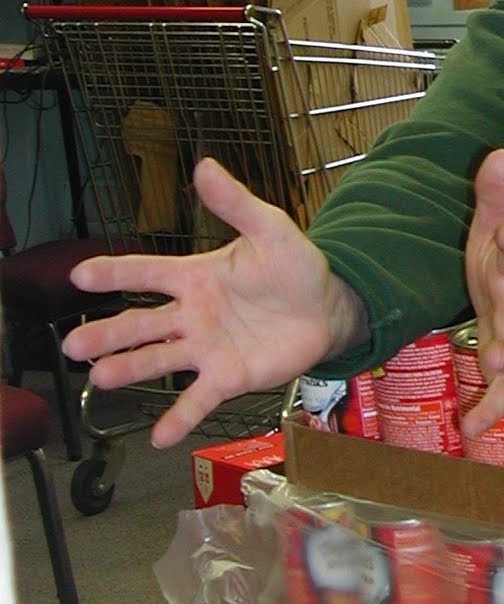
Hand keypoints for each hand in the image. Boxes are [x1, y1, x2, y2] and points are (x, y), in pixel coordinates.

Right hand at [61, 158, 368, 448]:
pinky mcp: (228, 376)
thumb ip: (235, 203)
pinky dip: (179, 418)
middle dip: (106, 334)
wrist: (331, 308)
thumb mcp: (269, 228)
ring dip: (129, 370)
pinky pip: (198, 399)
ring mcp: (207, 348)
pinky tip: (159, 437)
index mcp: (196, 276)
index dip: (114, 273)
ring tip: (100, 379)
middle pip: (140, 324)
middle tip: (73, 345)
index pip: (145, 273)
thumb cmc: (297, 267)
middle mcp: (193, 314)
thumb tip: (204, 166)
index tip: (80, 277)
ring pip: (159, 360)